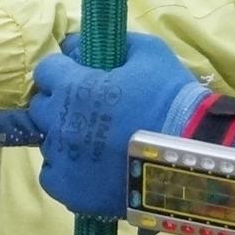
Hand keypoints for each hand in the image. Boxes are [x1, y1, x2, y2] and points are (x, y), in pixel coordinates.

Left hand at [0, 32, 208, 219]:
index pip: (46, 71)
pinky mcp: (70, 191)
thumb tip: (76, 43)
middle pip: (41, 108)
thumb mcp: (148, 52)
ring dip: (65, 137)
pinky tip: (90, 166)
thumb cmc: (171, 98)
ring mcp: (62, 159)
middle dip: (60, 104)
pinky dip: (66, 170)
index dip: (64, 72)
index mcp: (73, 87)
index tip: (80, 77)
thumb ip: (109, 43)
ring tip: (96, 142)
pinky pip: (52, 176)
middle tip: (90, 109)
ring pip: (48, 142)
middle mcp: (59, 123)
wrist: (192, 154)